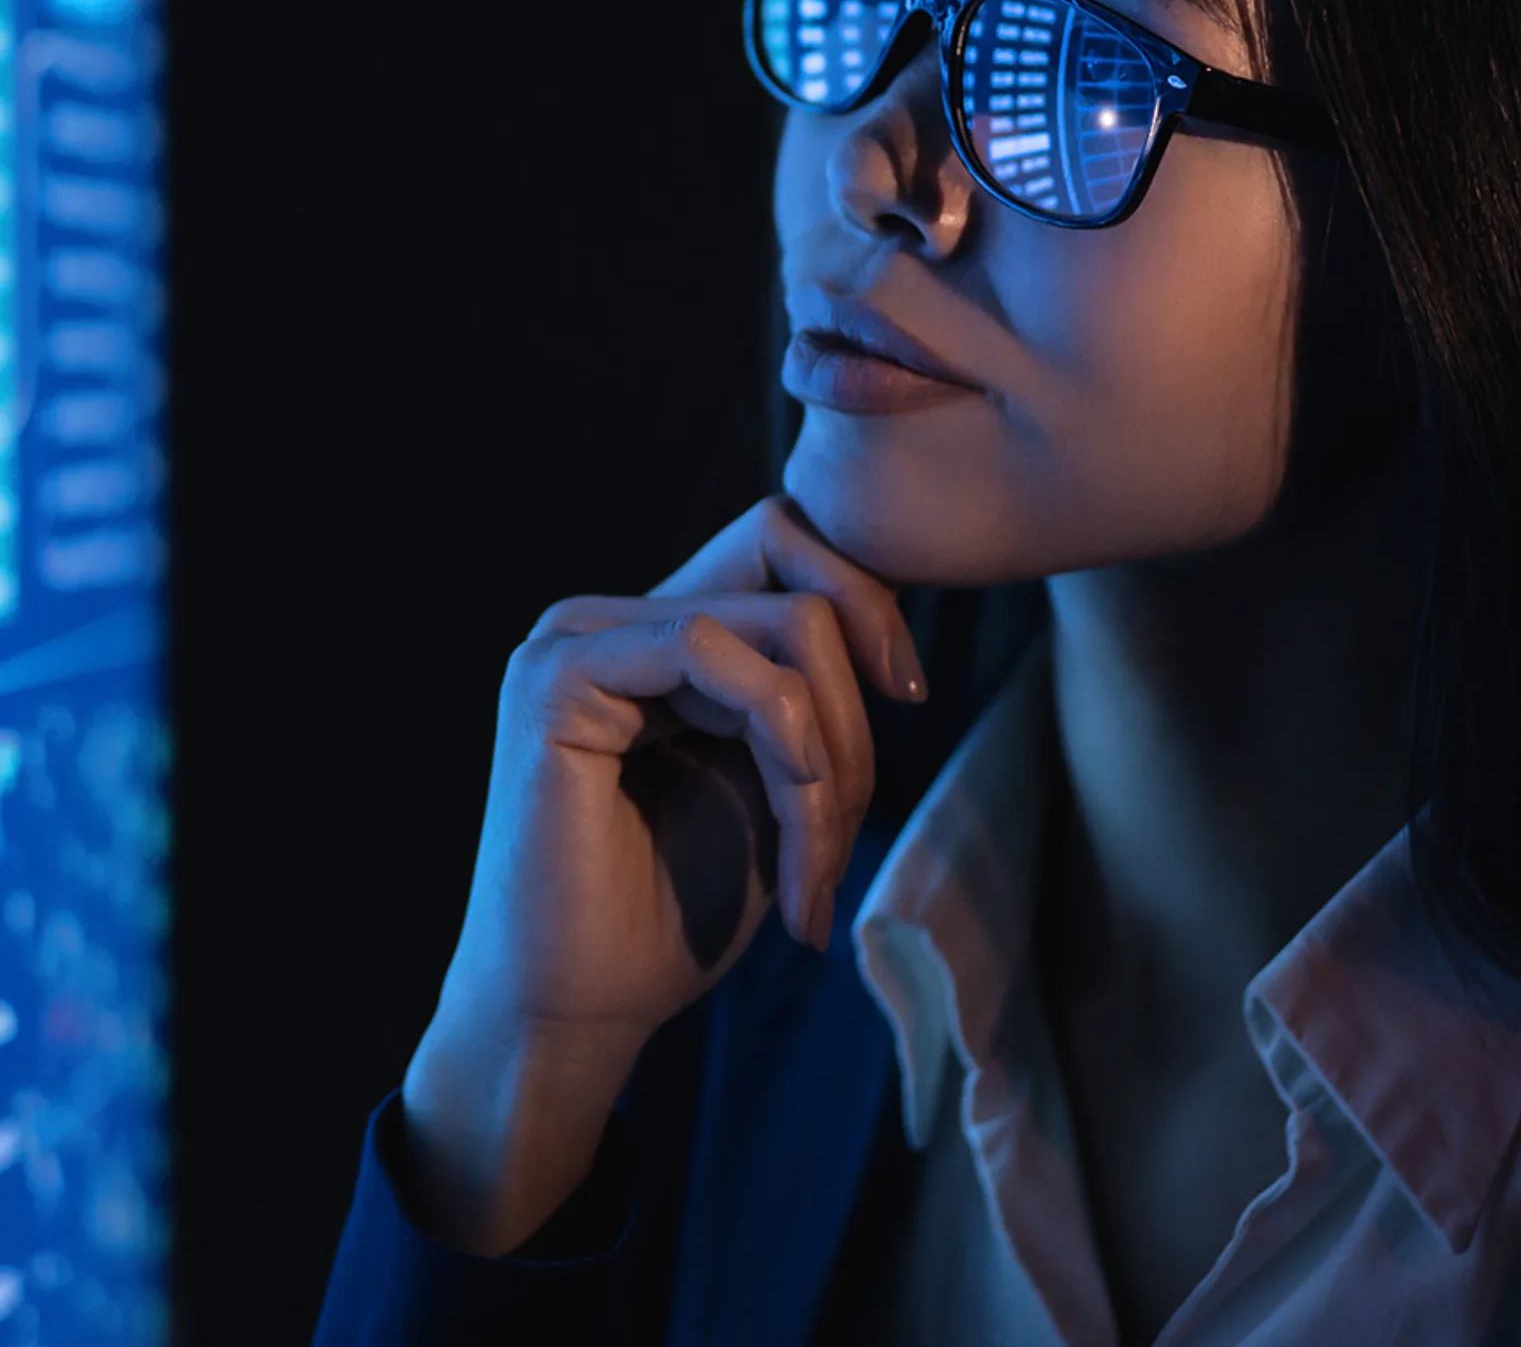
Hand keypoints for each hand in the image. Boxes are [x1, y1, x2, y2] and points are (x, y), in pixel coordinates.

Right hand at [401, 496, 925, 1252]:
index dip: (868, 605)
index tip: (912, 695)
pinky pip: (709, 649)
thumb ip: (811, 698)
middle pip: (800, 588)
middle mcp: (614, 619)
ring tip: (811, 873)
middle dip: (856, 717)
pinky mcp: (559, 675)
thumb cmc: (671, 916)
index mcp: (656, 637)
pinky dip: (784, 741)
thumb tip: (889, 618)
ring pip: (780, 625)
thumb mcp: (774, 784)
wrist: (577, 1017)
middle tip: (841, 837)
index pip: (786, 552)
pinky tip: (792, 829)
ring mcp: (579, 637)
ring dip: (830, 758)